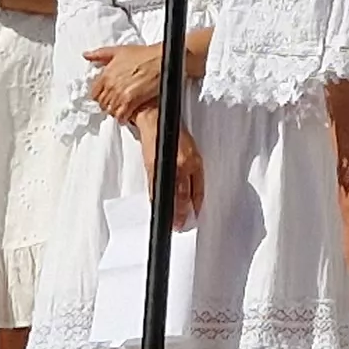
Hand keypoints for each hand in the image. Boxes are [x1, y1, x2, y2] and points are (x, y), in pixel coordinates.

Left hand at [84, 42, 165, 123]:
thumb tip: (87, 55)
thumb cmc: (144, 55)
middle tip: (114, 103)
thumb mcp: (119, 51)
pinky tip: (127, 116)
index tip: (104, 96)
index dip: (99, 96)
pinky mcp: (132, 101)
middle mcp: (111, 85)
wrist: (161, 61)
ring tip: (121, 109)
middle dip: (107, 104)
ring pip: (111, 110)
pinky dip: (123, 118)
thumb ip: (100, 54)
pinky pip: (122, 115)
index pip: (94, 93)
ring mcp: (120, 94)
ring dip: (115, 111)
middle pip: (102, 103)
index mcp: (106, 74)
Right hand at [136, 111, 206, 231]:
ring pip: (169, 195)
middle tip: (180, 226)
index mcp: (193, 162)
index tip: (195, 214)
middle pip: (182, 197)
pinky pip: (155, 190)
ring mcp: (165, 169)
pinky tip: (159, 208)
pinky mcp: (151, 169)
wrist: (155, 122)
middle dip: (181, 214)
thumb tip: (193, 192)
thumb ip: (194, 172)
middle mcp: (180, 167)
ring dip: (170, 211)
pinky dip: (158, 201)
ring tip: (171, 223)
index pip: (197, 189)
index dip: (197, 204)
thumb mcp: (193, 150)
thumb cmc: (175, 135)